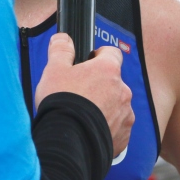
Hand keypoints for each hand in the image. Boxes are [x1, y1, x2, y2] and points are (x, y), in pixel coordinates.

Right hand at [35, 32, 133, 154]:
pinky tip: (89, 130)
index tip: (89, 62)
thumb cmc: (61, 102)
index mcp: (108, 70)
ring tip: (83, 115)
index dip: (100, 55)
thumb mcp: (54, 69)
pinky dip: (107, 127)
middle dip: (100, 85)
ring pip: (117, 105)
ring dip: (105, 107)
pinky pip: (118, 127)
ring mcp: (126, 115)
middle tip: (80, 93)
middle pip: (114, 81)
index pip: (112, 53)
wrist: (68, 142)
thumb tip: (63, 38)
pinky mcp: (124, 137)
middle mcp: (122, 91)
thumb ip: (60, 49)